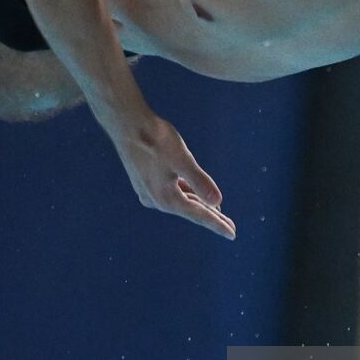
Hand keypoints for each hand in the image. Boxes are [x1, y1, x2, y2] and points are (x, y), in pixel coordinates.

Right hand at [112, 115, 236, 239]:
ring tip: (216, 212)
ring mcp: (148, 191)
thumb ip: (200, 181)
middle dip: (211, 217)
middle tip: (230, 228)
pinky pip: (171, 192)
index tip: (232, 235)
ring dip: (198, 205)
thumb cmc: (155, 139)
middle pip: (190, 210)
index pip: (198, 215)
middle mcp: (156, 199)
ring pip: (180, 200)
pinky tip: (193, 193)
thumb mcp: (182, 160)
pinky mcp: (145, 180)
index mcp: (165, 198)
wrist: (126, 124)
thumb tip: (218, 202)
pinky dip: (186, 193)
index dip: (217, 224)